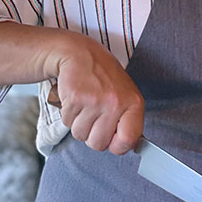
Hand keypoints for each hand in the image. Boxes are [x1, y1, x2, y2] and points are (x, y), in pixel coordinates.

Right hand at [46, 32, 143, 154]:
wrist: (80, 54)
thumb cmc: (104, 77)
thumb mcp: (126, 94)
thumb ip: (128, 120)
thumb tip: (127, 146)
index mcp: (133, 103)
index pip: (129, 141)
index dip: (117, 146)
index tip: (113, 140)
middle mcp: (115, 103)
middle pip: (99, 144)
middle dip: (93, 135)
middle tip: (95, 116)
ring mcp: (94, 101)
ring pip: (81, 135)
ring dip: (79, 124)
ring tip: (85, 105)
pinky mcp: (75, 99)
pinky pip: (68, 123)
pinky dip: (69, 115)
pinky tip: (76, 99)